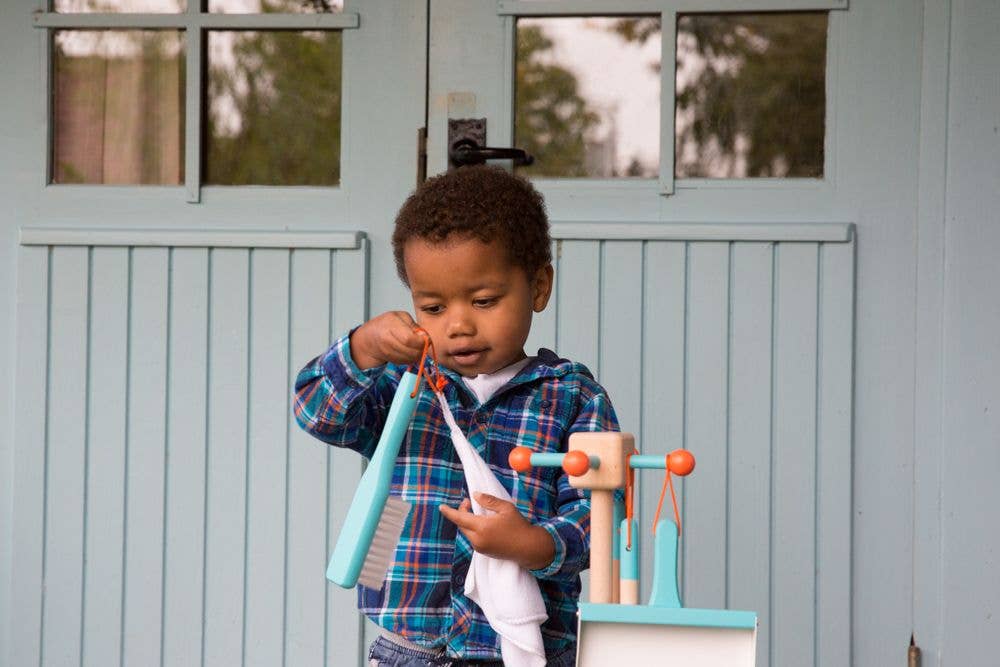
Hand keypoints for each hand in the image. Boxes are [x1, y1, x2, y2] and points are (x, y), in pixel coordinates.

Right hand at [349, 311, 425, 368]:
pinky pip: (406, 362)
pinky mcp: (390, 360)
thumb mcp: (400, 317)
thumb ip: (414, 326)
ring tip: (417, 346)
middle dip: (422, 349)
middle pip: (411, 351)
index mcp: (390, 326)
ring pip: (410, 358)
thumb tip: (425, 337)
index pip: (409, 339)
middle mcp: (387, 340)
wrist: (370, 338)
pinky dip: (411, 358)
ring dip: (417, 354)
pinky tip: (410, 351)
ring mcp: (388, 352)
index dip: (420, 341)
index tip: (425, 339)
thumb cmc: (385, 324)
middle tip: (424, 343)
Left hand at [439, 492, 554, 570]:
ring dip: (467, 521)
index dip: (449, 512)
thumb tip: (474, 495)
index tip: (441, 506)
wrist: (528, 548)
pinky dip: (473, 529)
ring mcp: (480, 547)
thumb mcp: (506, 508)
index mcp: (482, 527)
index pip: (459, 518)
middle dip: (461, 513)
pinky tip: (482, 523)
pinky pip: (472, 538)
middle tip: (469, 502)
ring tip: (477, 511)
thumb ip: (488, 500)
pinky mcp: (483, 552)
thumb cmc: (518, 525)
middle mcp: (478, 539)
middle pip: (461, 524)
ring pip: (466, 532)